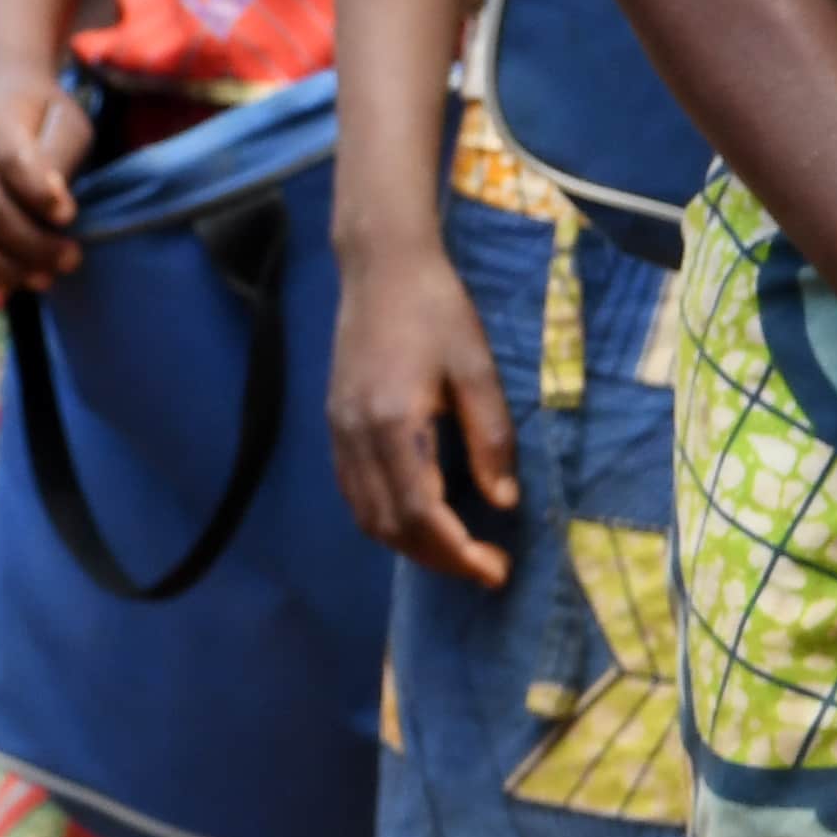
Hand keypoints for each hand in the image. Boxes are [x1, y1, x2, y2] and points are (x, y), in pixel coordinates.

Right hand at [0, 64, 90, 291]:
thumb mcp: (66, 121)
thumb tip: (58, 209)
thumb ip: (62, 158)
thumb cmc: (40, 117)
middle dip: (34, 245)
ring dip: (5, 268)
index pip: (11, 160)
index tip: (70, 215)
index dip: (40, 194)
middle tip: (72, 258)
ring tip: (44, 276)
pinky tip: (12, 278)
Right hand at [324, 217, 516, 583]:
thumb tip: (503, 502)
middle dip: (438, 558)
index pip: (421, 513)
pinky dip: (385, 520)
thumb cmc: (437, 310)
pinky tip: (418, 517)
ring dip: (409, 545)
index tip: (496, 570)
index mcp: (395, 422)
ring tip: (456, 549)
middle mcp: (357, 435)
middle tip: (485, 568)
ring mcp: (338, 430)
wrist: (380, 267)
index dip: (458, 553)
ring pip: (365, 515)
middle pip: (390, 526)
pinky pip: (353, 492)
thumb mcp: (478, 369)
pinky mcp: (334, 423)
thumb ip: (491, 438)